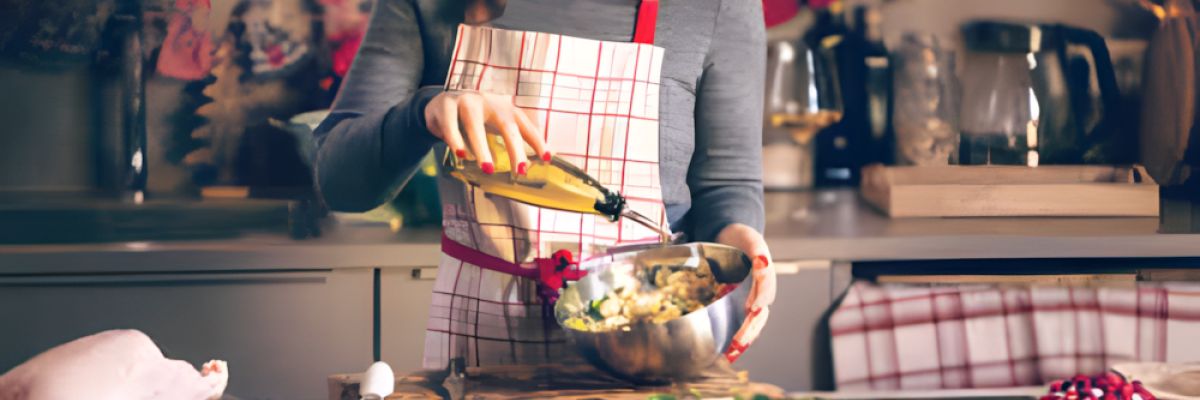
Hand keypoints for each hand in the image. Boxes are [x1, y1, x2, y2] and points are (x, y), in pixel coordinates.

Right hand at [425, 90, 548, 174]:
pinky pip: (451, 124)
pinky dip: (456, 140)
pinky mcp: (445, 105)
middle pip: (505, 124)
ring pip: (475, 124)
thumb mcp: (493, 125)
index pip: (524, 124)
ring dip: (483, 148)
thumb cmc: (473, 118)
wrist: (439, 103)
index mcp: (504, 107)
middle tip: (520, 170)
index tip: (547, 158)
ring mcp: (466, 101)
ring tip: (488, 169)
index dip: (537, 140)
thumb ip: (508, 140)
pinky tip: (461, 154)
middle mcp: (488, 101)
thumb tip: (527, 165)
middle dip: (514, 148)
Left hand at [715, 223, 775, 362]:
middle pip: (760, 313)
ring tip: (734, 350)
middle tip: (739, 342)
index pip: (765, 289)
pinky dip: (739, 335)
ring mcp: (753, 298)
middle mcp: (762, 290)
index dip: (760, 298)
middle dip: (750, 328)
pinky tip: (729, 348)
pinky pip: (743, 322)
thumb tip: (762, 262)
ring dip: (746, 337)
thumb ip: (757, 249)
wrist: (730, 237)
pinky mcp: (742, 304)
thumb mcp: (750, 238)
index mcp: (765, 274)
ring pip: (754, 322)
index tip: (753, 308)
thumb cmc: (740, 237)